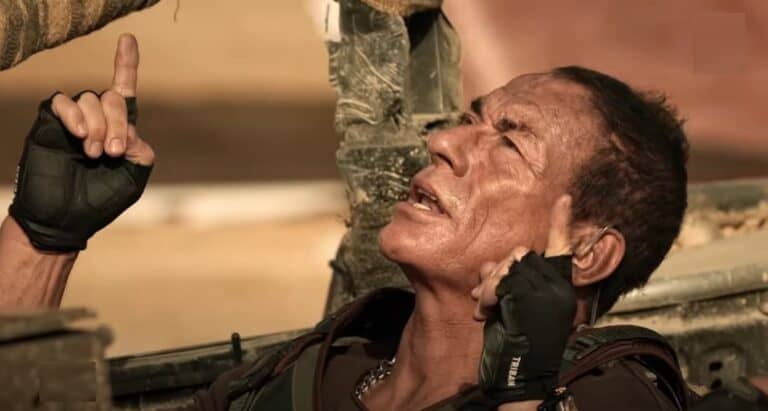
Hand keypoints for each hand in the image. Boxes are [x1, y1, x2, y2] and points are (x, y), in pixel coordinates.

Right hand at [8, 34, 153, 251]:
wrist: (64, 219)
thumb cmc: (99, 202)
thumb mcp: (134, 178)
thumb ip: (142, 152)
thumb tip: (131, 131)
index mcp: (119, 130)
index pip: (125, 91)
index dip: (126, 64)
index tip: (128, 40)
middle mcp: (96, 121)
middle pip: (112, 98)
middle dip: (119, 123)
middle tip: (114, 151)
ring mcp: (73, 121)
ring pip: (90, 99)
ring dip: (98, 125)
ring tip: (93, 153)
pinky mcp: (50, 124)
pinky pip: (63, 102)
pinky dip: (75, 115)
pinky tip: (80, 135)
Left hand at [471, 195, 575, 404]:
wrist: (522, 379)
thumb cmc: (516, 346)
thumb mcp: (510, 308)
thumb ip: (505, 283)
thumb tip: (489, 263)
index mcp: (558, 291)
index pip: (562, 251)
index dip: (561, 225)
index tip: (564, 198)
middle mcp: (557, 290)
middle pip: (520, 254)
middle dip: (496, 272)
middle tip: (483, 297)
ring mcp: (546, 295)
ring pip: (509, 265)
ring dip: (489, 286)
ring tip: (484, 308)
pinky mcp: (530, 301)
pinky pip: (502, 282)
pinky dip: (488, 295)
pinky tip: (485, 313)